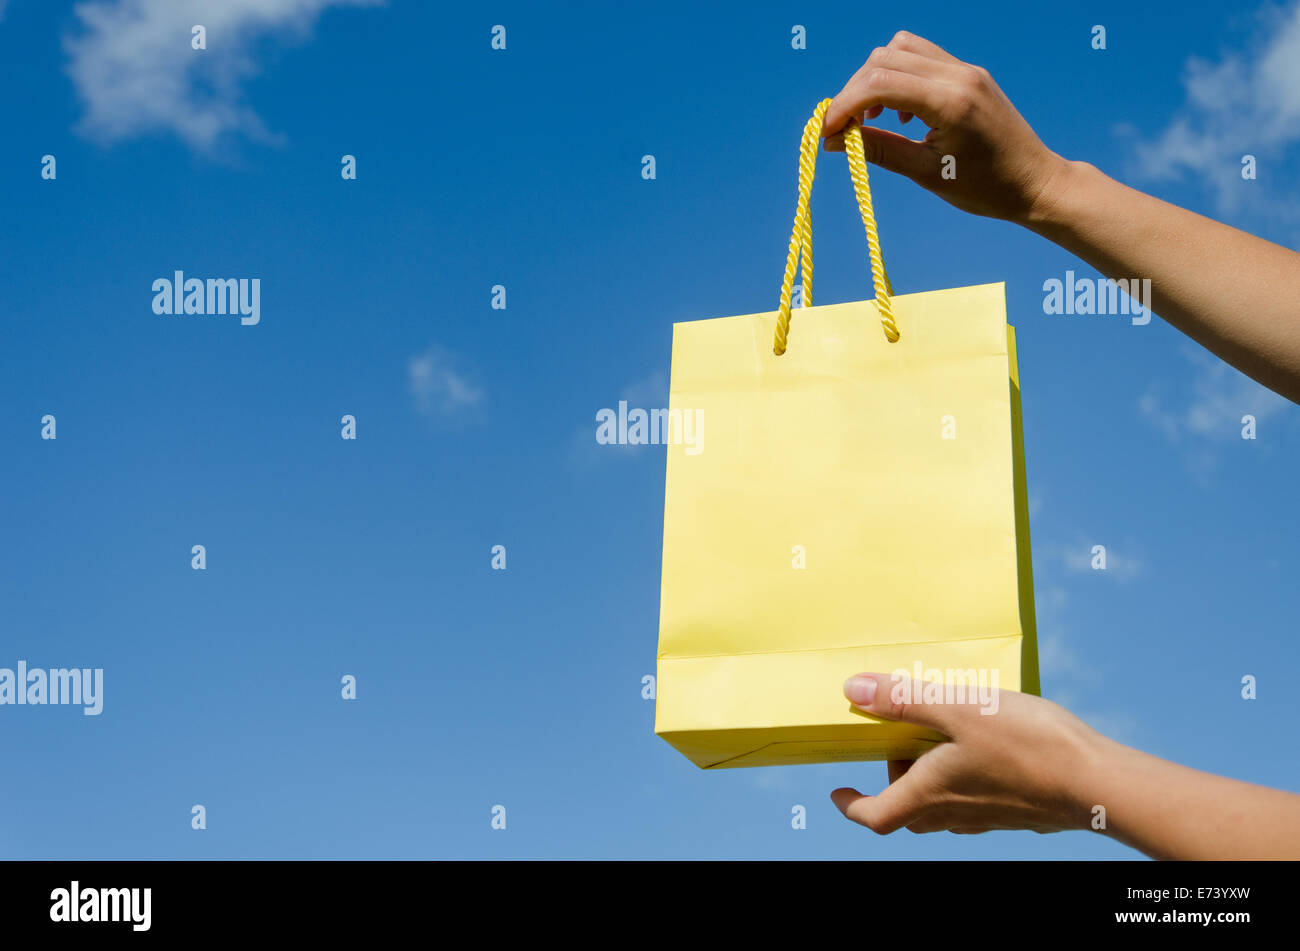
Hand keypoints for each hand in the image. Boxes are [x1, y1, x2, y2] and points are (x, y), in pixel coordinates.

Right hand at [822, 31, 1068, 223]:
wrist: (1035, 182)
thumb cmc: (984, 187)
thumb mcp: (925, 174)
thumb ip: (877, 151)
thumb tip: (834, 142)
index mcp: (950, 102)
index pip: (879, 83)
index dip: (843, 105)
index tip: (827, 132)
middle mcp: (959, 75)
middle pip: (884, 59)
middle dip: (854, 92)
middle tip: (845, 130)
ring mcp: (966, 69)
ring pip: (901, 48)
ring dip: (875, 79)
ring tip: (873, 119)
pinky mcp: (968, 73)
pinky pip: (921, 58)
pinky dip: (898, 77)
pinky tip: (901, 113)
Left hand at [832, 672, 1100, 835]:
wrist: (1098, 783)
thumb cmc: (1026, 744)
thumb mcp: (957, 708)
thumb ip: (904, 700)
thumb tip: (853, 691)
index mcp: (930, 795)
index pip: (876, 816)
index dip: (851, 805)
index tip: (837, 792)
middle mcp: (956, 814)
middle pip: (908, 810)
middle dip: (894, 780)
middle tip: (899, 743)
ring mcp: (989, 817)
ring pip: (942, 807)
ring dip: (930, 779)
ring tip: (941, 736)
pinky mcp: (1017, 811)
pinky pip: (977, 800)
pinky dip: (964, 778)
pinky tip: (985, 745)